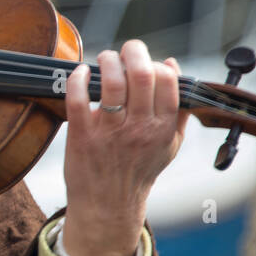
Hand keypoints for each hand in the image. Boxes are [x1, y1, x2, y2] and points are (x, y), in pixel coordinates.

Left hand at [60, 40, 189, 255]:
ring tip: (104, 60)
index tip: (144, 61)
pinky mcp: (82, 136)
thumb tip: (172, 66)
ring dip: (107, 61)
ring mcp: (110, 132)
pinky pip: (78, 99)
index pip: (166, 81)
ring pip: (112, 82)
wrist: (108, 206)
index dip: (155, 63)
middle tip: (125, 50)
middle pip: (141, 75)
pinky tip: (81, 73)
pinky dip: (78, 79)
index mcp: (163, 128)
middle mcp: (139, 129)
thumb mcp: (169, 145)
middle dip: (133, 52)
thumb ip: (177, 108)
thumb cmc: (137, 171)